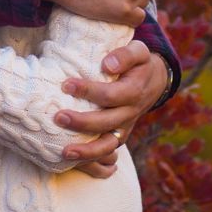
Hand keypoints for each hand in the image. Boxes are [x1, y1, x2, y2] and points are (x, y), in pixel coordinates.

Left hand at [57, 41, 167, 177]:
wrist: (154, 82)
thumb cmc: (139, 63)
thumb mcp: (139, 51)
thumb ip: (126, 55)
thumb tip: (107, 65)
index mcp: (134, 91)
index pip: (110, 95)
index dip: (88, 91)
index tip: (66, 85)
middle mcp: (130, 112)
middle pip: (106, 122)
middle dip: (81, 122)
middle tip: (58, 117)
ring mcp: (125, 127)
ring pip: (108, 146)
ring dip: (87, 151)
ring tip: (65, 152)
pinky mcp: (119, 135)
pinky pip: (107, 152)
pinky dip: (93, 160)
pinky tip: (73, 161)